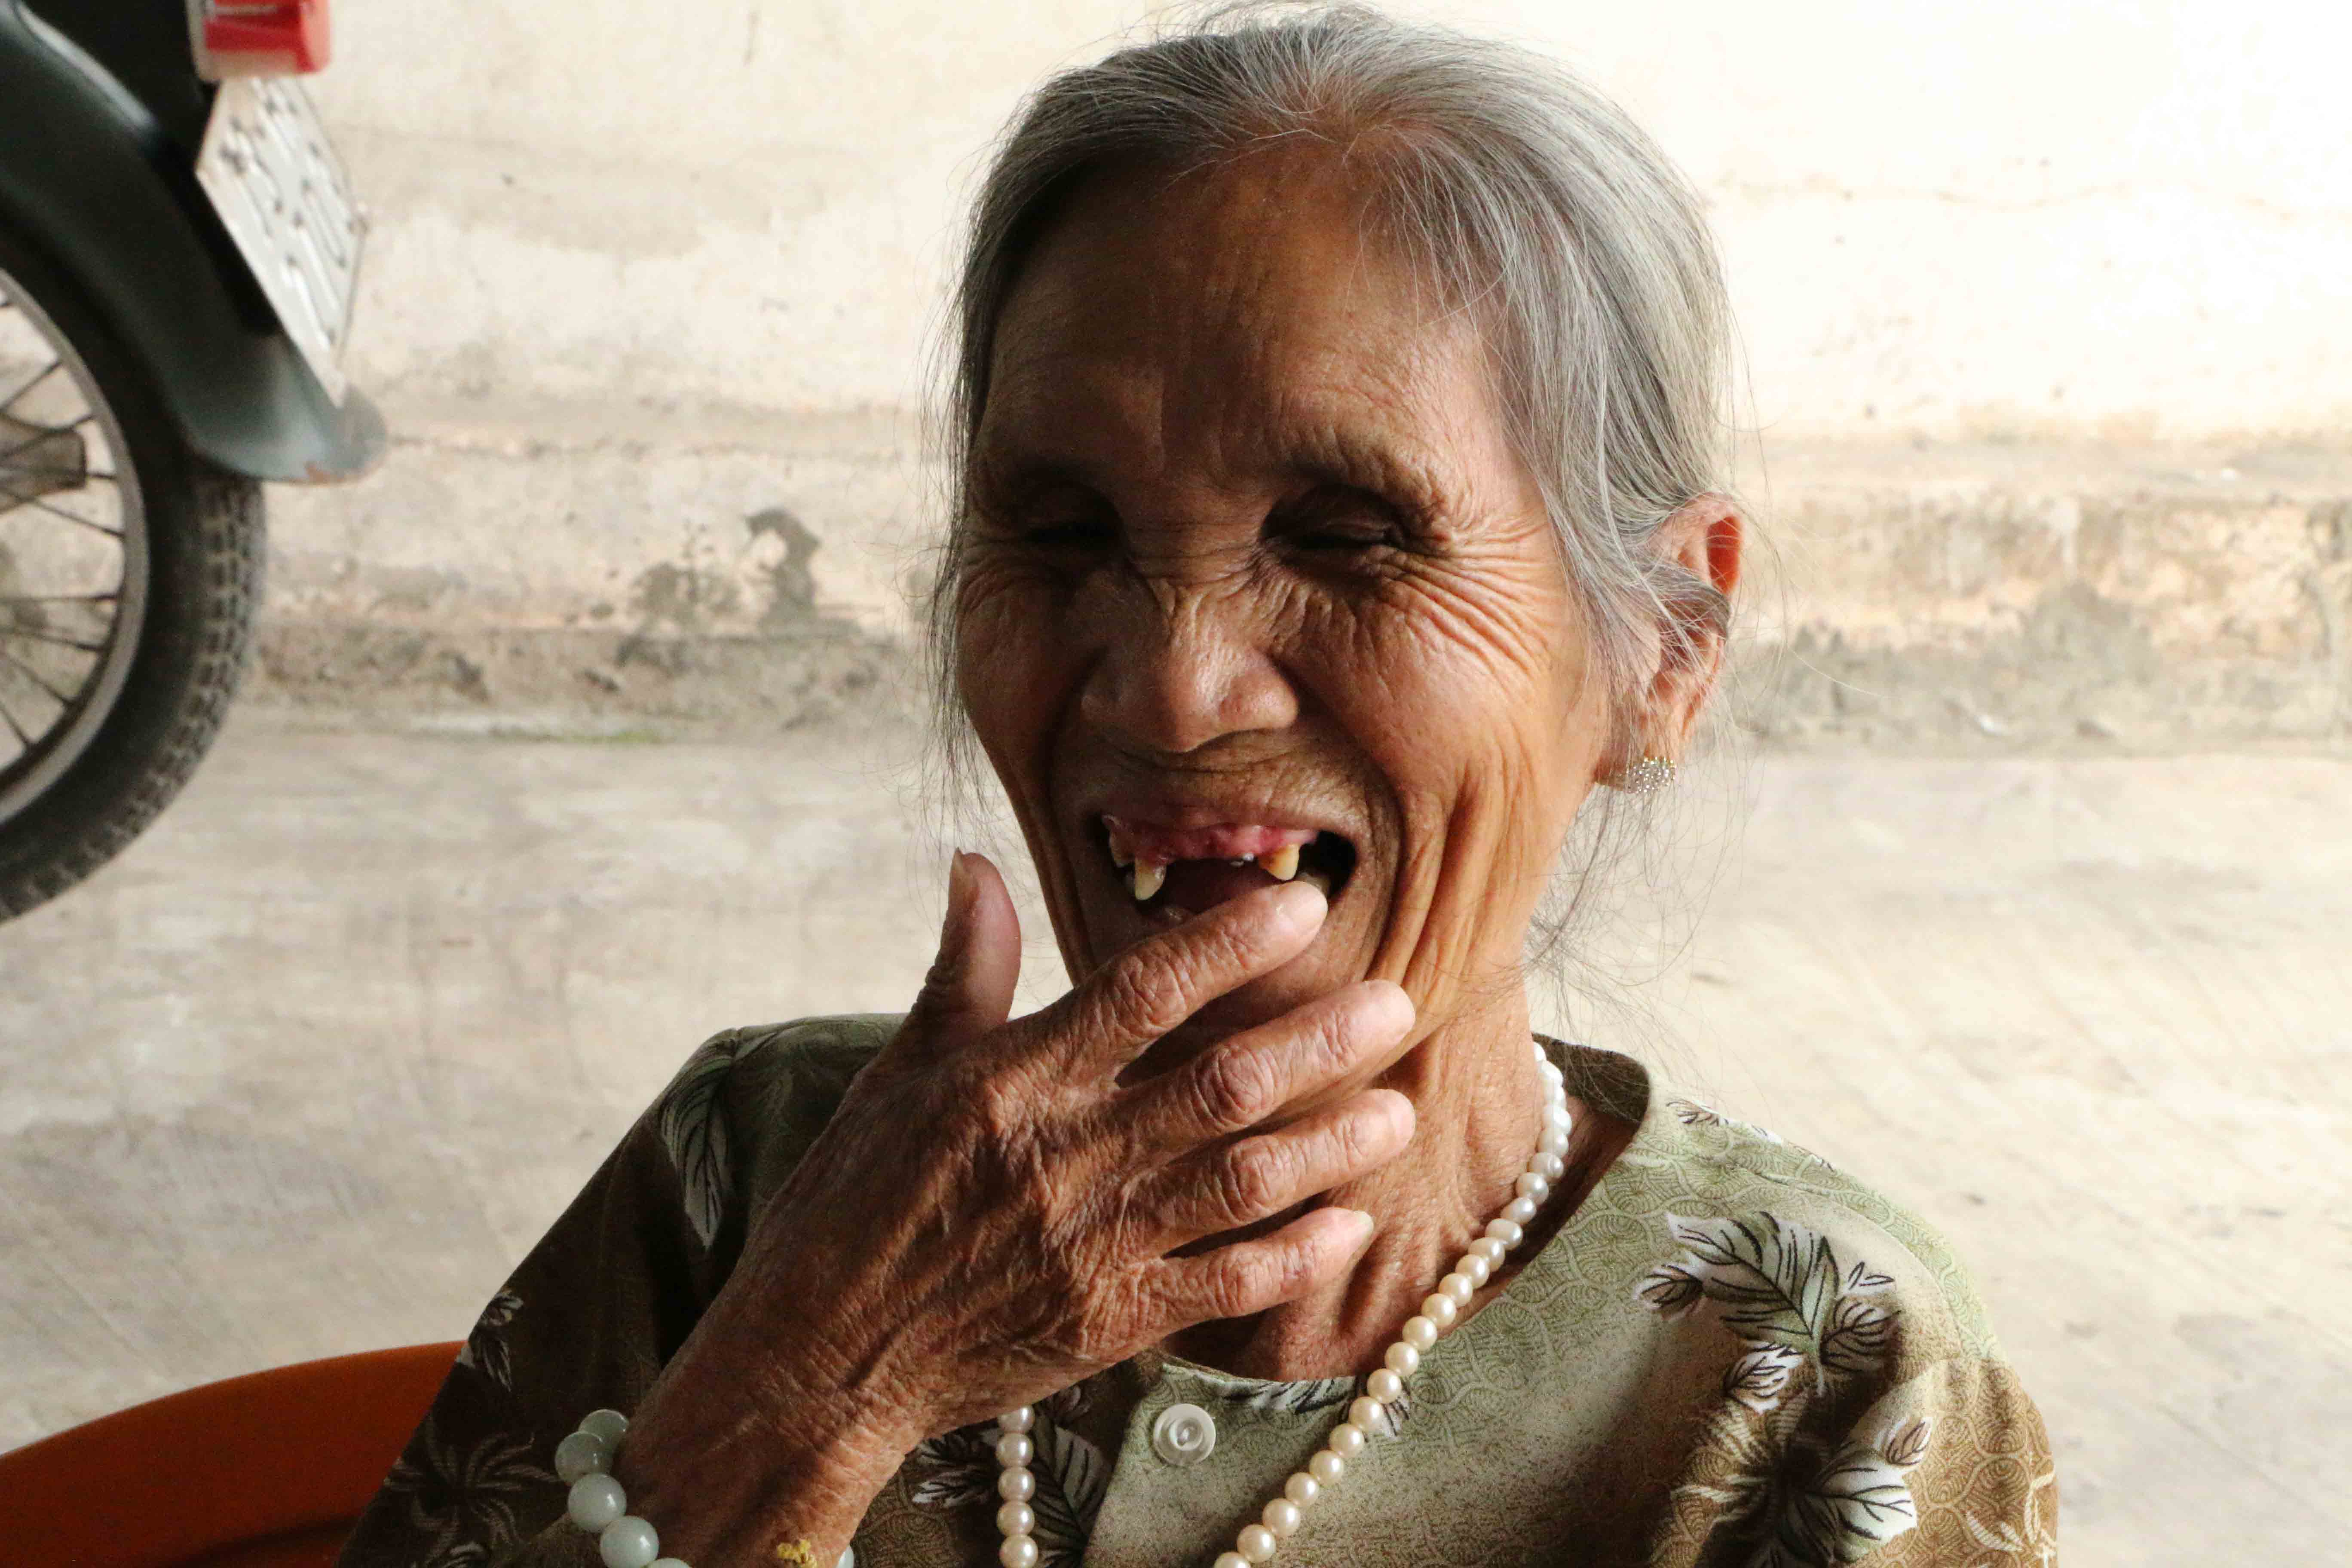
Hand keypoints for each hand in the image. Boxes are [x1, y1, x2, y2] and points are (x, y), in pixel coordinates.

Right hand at [617, 850, 1416, 1562]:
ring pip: (1243, 1182)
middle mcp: (1064, 1156)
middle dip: (1321, 1042)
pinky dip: (1293, 1257)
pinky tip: (1351, 1226)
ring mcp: (1094, 1243)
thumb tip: (975, 865)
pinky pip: (1225, 1286)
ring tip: (1400, 1111)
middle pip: (1222, 1084)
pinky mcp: (1110, 1321)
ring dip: (1331, 1146)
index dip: (1230, 945)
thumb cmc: (854, 1201)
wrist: (820, 1353)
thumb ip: (961, 969)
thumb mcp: (898, 1072)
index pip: (1143, 991)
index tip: (1304, 907)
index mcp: (1013, 1081)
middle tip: (1399, 1003)